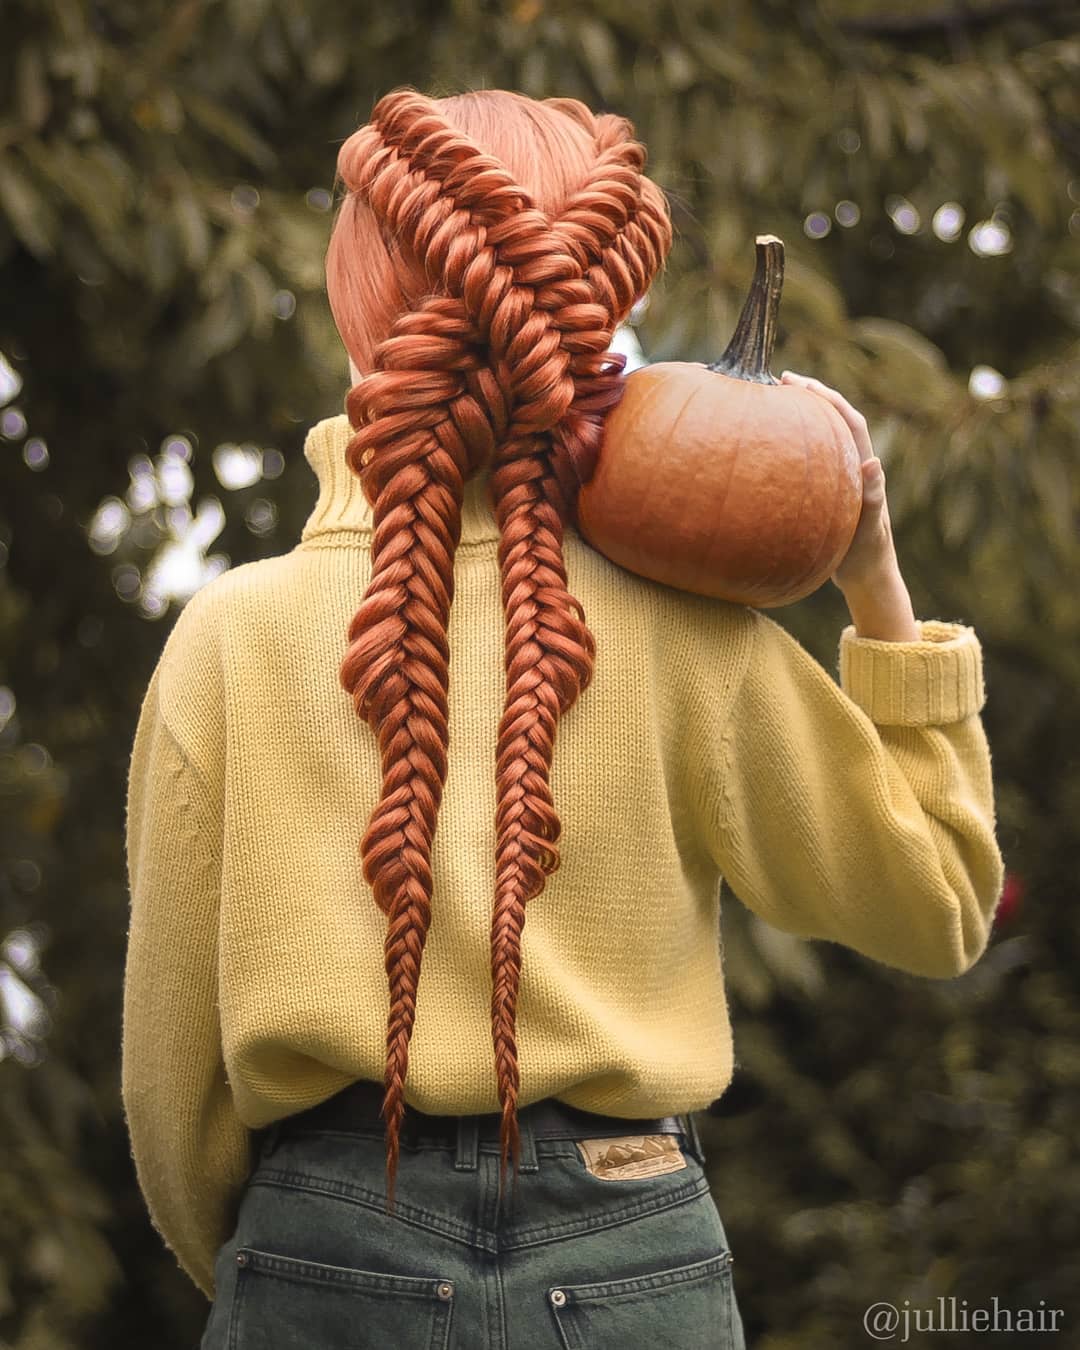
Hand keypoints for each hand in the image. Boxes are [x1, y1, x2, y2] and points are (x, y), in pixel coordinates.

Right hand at [778, 370, 897, 592]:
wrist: (868, 578)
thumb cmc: (868, 557)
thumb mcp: (870, 531)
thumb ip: (872, 498)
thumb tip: (873, 462)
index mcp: (866, 470)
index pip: (849, 422)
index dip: (827, 398)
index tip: (799, 383)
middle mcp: (855, 467)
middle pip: (835, 420)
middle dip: (812, 396)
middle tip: (781, 380)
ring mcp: (841, 479)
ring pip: (823, 438)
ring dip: (803, 417)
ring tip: (774, 402)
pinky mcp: (829, 493)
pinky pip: (810, 461)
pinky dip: (793, 447)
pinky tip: (770, 450)